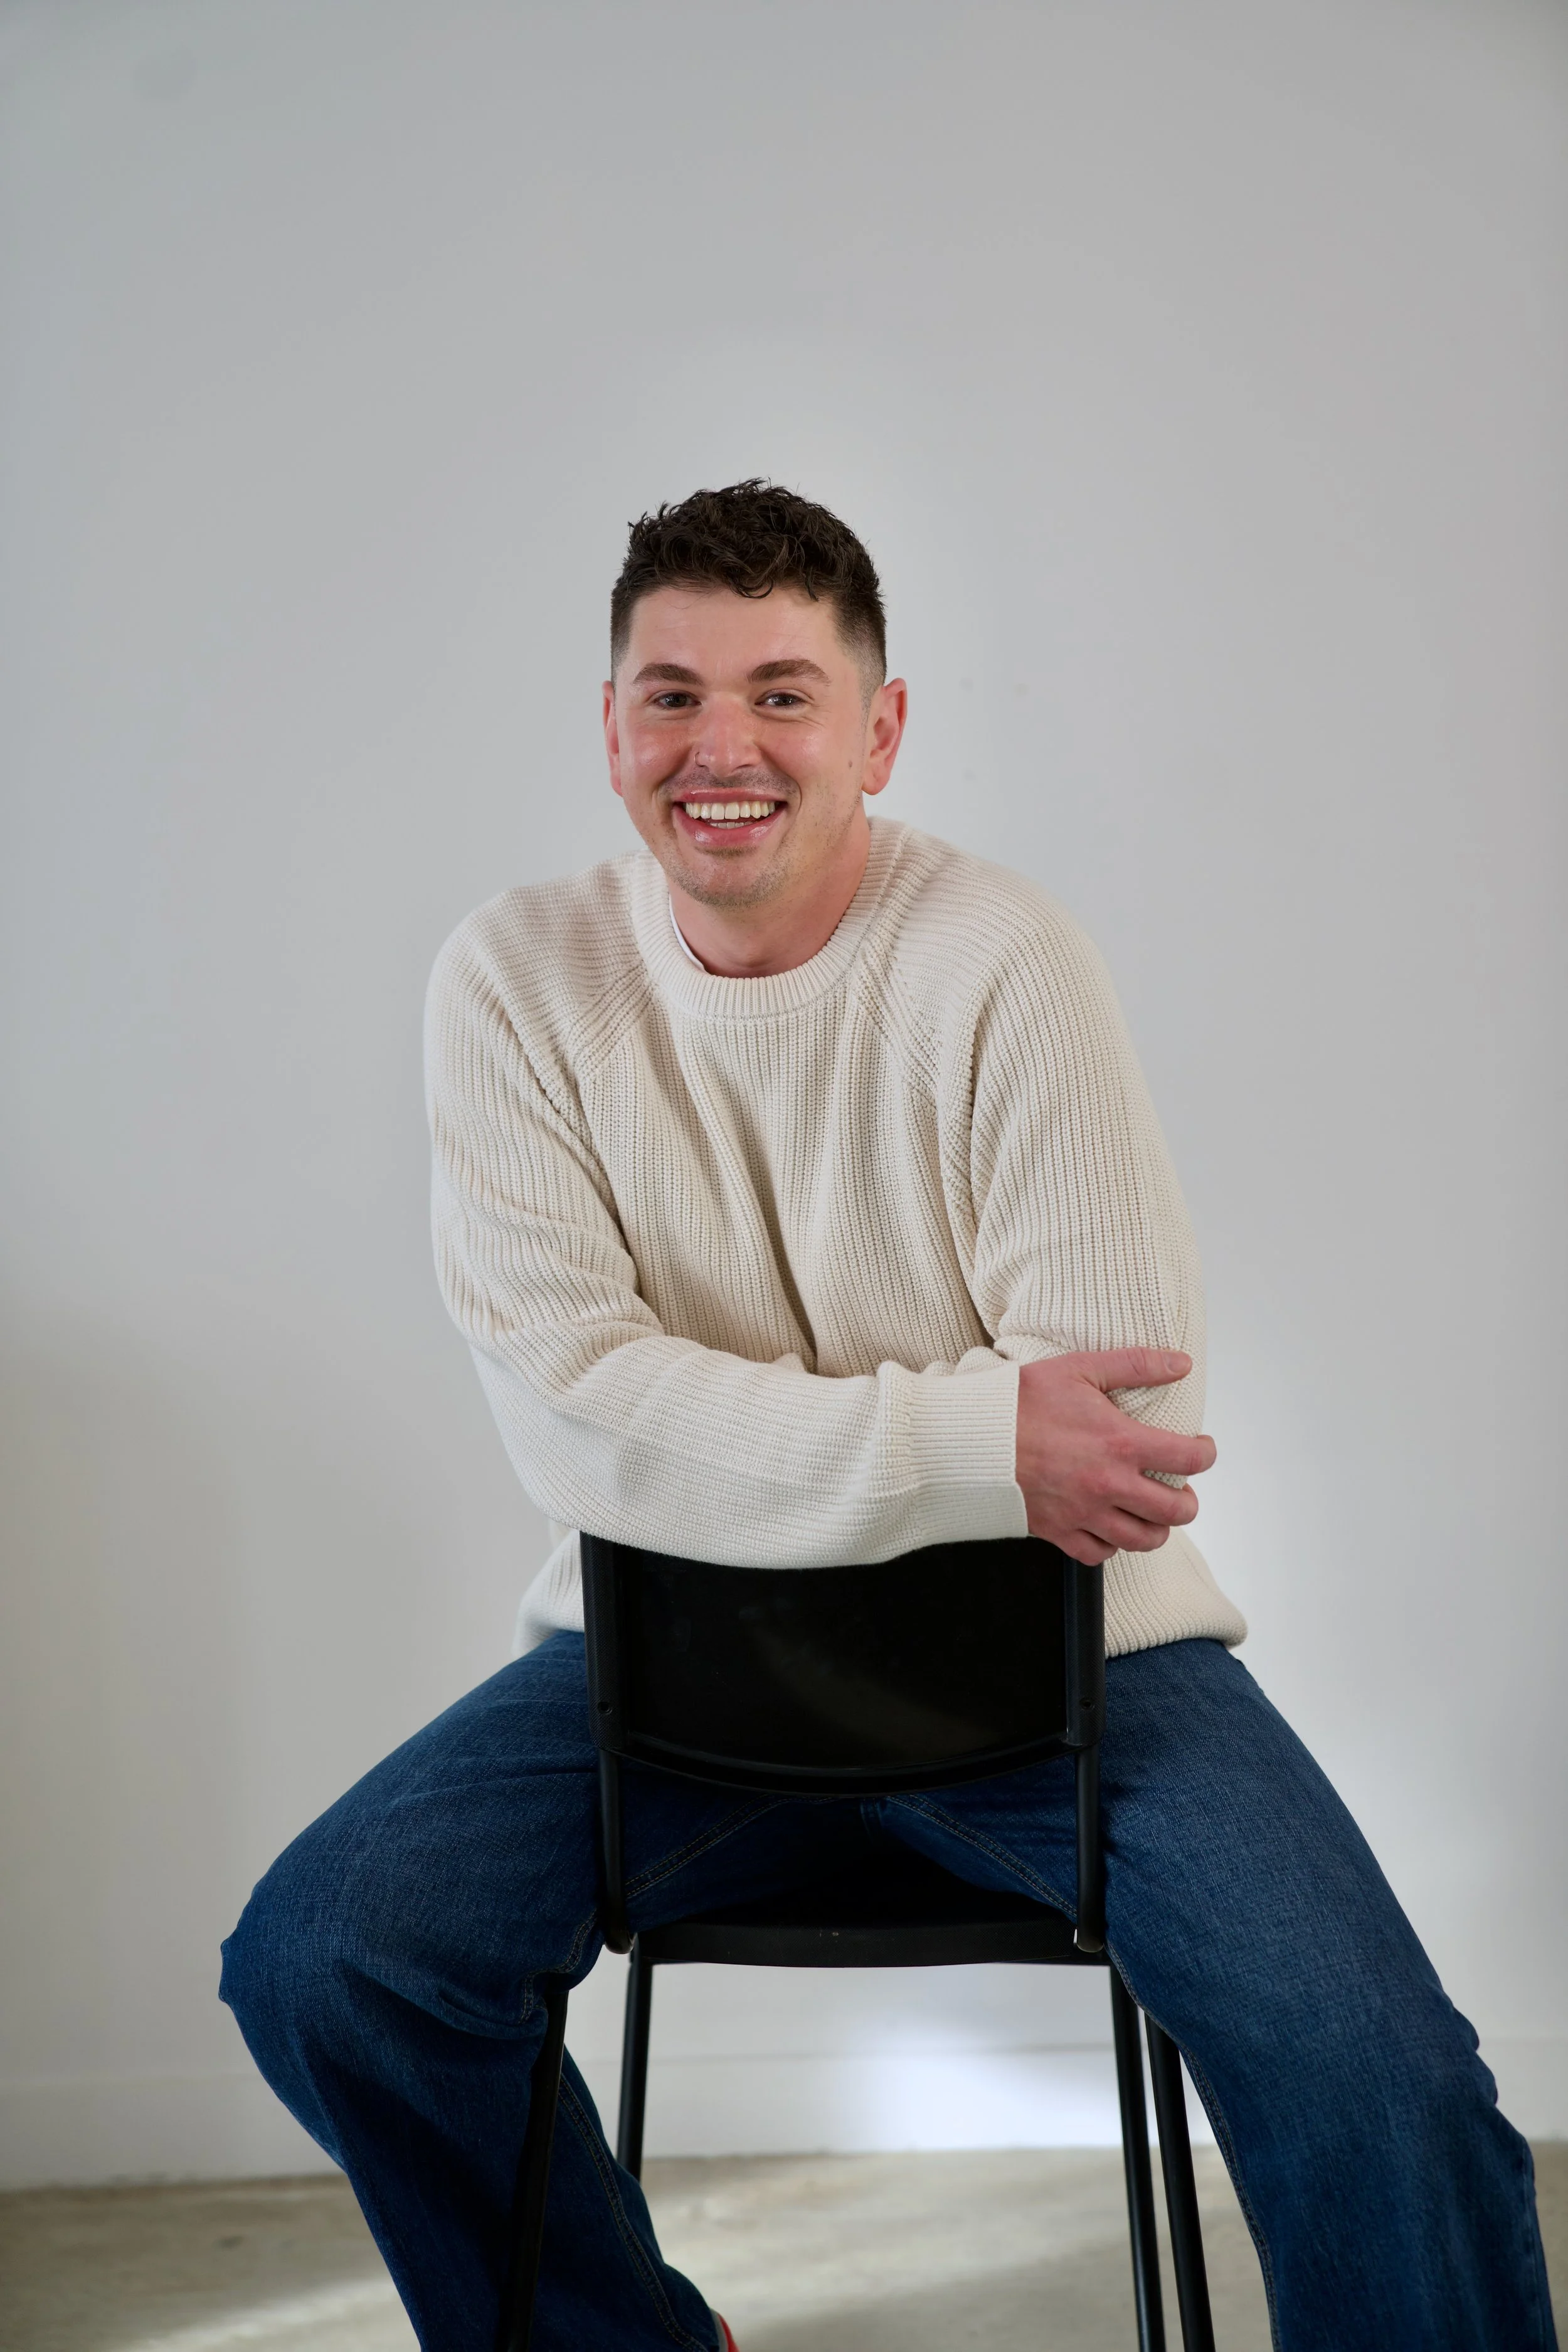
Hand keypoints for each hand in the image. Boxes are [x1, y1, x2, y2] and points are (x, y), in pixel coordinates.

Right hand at [1015, 1349, 1216, 1565]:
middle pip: (1177, 1510)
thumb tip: (1180, 1362)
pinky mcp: (1059, 1532)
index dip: (1205, 1453)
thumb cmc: (1019, 1401)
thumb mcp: (1079, 1368)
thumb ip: (1135, 1364)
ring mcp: (1084, 1513)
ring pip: (1144, 1540)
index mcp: (1120, 1443)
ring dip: (1156, 1526)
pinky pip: (1100, 1554)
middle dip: (1188, 1499)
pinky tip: (1110, 1526)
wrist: (971, 1436)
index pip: (1190, 1459)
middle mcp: (1108, 1485)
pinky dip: (1112, 1545)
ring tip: (1151, 1509)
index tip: (1200, 1447)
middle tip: (1179, 1485)